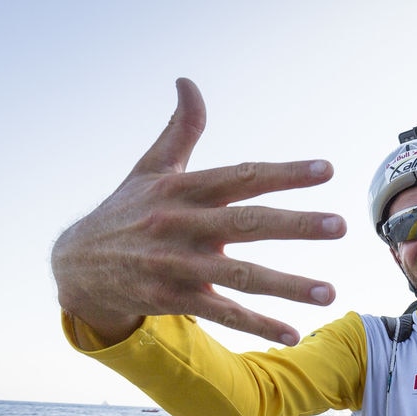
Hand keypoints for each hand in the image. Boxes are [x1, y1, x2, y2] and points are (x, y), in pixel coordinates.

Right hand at [51, 78, 345, 345]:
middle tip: (341, 225)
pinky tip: (293, 333)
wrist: (75, 267)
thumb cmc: (126, 212)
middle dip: (297, 225)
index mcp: (182, 189)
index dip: (284, 172)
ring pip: (241, 276)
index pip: (242, 176)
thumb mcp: (149, 169)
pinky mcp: (174, 299)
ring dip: (288, 286)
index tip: (328, 169)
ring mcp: (178, 265)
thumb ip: (181, 130)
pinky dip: (257, 325)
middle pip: (248, 223)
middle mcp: (182, 225)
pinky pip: (223, 313)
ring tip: (330, 292)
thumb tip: (187, 82)